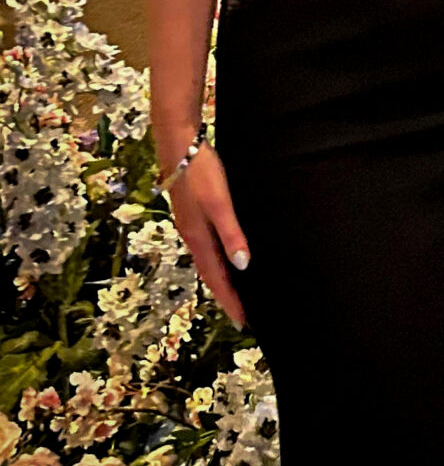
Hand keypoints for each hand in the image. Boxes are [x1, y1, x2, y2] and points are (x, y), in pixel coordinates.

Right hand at [164, 146, 249, 328]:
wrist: (178, 144)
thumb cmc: (201, 173)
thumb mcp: (220, 204)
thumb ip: (231, 235)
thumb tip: (242, 266)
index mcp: (198, 238)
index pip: (216, 278)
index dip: (229, 300)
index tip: (242, 321)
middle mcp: (192, 236)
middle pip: (209, 274)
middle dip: (225, 296)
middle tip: (240, 315)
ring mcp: (190, 224)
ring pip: (206, 261)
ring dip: (219, 279)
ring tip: (234, 293)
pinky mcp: (192, 212)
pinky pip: (205, 246)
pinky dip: (216, 260)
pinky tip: (223, 256)